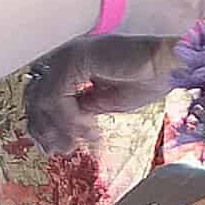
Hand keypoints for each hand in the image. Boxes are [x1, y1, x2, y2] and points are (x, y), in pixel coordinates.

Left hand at [24, 36, 179, 153]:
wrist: (169, 66)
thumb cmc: (146, 80)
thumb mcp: (103, 104)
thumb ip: (79, 112)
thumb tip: (58, 130)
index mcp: (71, 64)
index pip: (41, 95)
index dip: (44, 125)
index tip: (55, 149)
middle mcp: (65, 56)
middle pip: (35, 97)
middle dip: (45, 130)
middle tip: (61, 151)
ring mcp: (68, 54)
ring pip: (43, 100)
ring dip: (61, 128)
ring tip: (79, 142)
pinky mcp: (76, 58)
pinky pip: (58, 97)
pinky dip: (70, 119)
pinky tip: (90, 129)